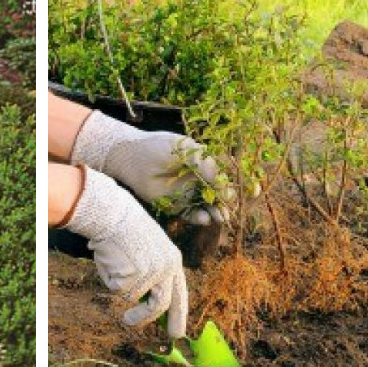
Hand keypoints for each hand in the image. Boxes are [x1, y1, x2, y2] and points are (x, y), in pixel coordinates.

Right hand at [66, 167, 187, 338]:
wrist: (113, 212)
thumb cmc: (127, 228)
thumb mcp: (150, 249)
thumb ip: (154, 274)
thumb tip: (148, 304)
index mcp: (173, 260)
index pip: (180, 294)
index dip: (178, 314)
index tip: (176, 332)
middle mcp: (167, 268)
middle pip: (161, 305)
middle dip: (146, 320)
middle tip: (130, 322)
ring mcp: (150, 274)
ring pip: (133, 298)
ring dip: (120, 288)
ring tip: (114, 267)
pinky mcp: (133, 277)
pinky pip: (117, 289)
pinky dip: (109, 278)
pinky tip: (110, 259)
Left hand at [72, 111, 227, 224]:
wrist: (132, 157)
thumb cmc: (158, 147)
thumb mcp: (184, 151)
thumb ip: (203, 165)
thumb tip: (222, 181)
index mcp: (201, 160)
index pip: (220, 174)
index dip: (228, 184)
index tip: (235, 193)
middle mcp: (196, 177)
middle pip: (215, 193)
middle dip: (224, 203)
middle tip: (228, 211)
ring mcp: (186, 191)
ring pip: (205, 205)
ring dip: (214, 212)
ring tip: (219, 218)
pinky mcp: (174, 204)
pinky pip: (190, 213)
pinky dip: (198, 217)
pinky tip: (203, 219)